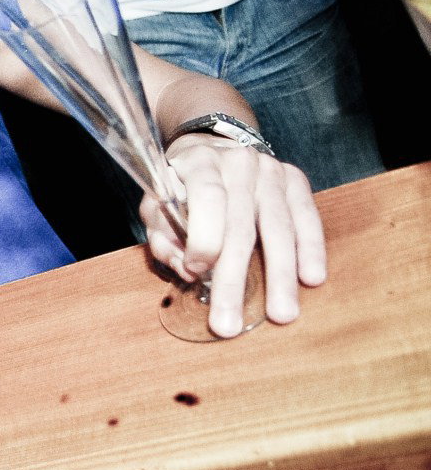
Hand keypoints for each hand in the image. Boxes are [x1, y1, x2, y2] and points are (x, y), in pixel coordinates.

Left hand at [142, 136, 325, 336]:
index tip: (196, 272)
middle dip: (235, 278)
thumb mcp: (157, 204)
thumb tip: (187, 270)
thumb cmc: (180, 185)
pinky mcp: (295, 180)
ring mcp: (271, 171)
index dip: (204, 239)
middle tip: (231, 323)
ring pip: (279, 228)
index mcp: (199, 163)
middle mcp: (238, 163)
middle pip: (241, 225)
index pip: (208, 198)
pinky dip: (310, 249)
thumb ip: (164, 236)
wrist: (213, 146)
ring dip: (280, 275)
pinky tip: (312, 278)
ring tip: (281, 313)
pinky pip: (307, 219)